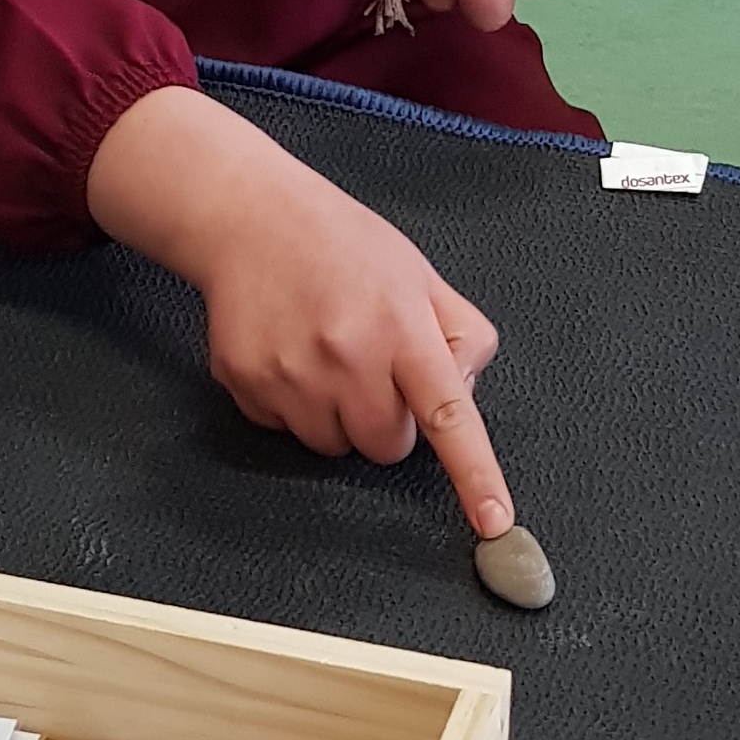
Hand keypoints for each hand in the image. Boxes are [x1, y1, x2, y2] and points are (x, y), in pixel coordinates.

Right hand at [86, 85, 512, 535]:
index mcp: (402, 328)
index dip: (474, 473)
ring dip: (335, 416)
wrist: (253, 219)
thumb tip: (462, 398)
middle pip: (385, 447)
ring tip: (324, 353)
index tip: (493, 521)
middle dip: (386, 421)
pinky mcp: (245, 382)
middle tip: (370, 366)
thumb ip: (460, 336)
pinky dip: (288, 404)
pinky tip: (287, 351)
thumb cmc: (345, 246)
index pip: (449, 414)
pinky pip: (282, 429)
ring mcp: (291, 373)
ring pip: (331, 447)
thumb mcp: (422, 276)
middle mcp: (348, 356)